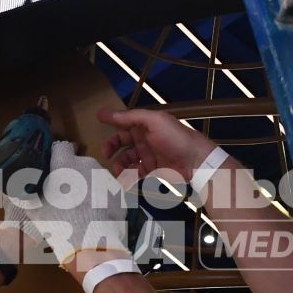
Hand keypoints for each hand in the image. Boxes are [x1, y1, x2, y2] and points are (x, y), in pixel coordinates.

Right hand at [4, 141, 131, 268]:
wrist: (92, 243)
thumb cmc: (59, 223)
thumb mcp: (35, 209)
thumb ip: (27, 194)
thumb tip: (18, 190)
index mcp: (66, 164)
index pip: (61, 147)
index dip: (57, 157)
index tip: (54, 170)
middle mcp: (88, 164)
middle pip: (78, 163)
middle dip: (73, 175)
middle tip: (66, 195)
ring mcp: (106, 177)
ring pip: (94, 176)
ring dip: (88, 186)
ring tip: (82, 209)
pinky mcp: (119, 192)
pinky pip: (106, 191)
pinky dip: (101, 199)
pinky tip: (96, 215)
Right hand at [98, 109, 214, 182]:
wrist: (195, 161)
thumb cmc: (175, 137)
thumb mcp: (154, 121)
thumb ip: (130, 117)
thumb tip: (104, 112)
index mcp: (144, 125)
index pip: (123, 124)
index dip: (110, 125)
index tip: (98, 126)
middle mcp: (144, 139)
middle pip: (121, 143)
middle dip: (111, 148)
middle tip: (106, 155)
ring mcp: (147, 156)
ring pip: (126, 160)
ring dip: (119, 164)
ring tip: (118, 171)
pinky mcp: (151, 171)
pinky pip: (135, 174)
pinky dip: (128, 176)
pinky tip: (126, 179)